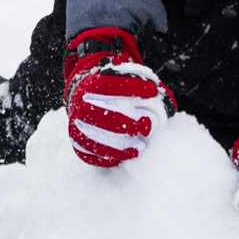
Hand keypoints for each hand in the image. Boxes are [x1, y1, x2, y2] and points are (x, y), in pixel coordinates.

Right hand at [64, 27, 171, 167]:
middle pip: (100, 113)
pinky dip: (106, 158)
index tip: (152, 91)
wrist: (86, 96)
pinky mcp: (77, 142)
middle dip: (125, 122)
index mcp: (92, 84)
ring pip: (93, 137)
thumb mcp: (124, 80)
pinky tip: (123, 157)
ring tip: (139, 147)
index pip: (108, 84)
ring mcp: (77, 124)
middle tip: (146, 126)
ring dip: (118, 146)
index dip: (131, 87)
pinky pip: (88, 154)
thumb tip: (160, 99)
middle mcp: (81, 103)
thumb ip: (140, 85)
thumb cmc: (114, 92)